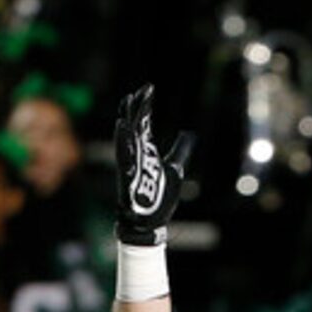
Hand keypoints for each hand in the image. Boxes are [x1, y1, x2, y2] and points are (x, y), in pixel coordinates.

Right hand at [113, 84, 193, 245]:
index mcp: (147, 151)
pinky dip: (123, 142)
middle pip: (136, 126)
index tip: (147, 90)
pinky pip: (124, 157)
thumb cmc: (160, 196)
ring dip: (128, 120)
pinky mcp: (128, 176)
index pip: (144, 124)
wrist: (151, 221)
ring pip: (128, 138)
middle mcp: (137, 154)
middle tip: (142, 90)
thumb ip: (180, 150)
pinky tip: (122, 127)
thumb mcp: (176, 168)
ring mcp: (131, 165)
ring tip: (128, 103)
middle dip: (138, 108)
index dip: (145, 107)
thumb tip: (189, 134)